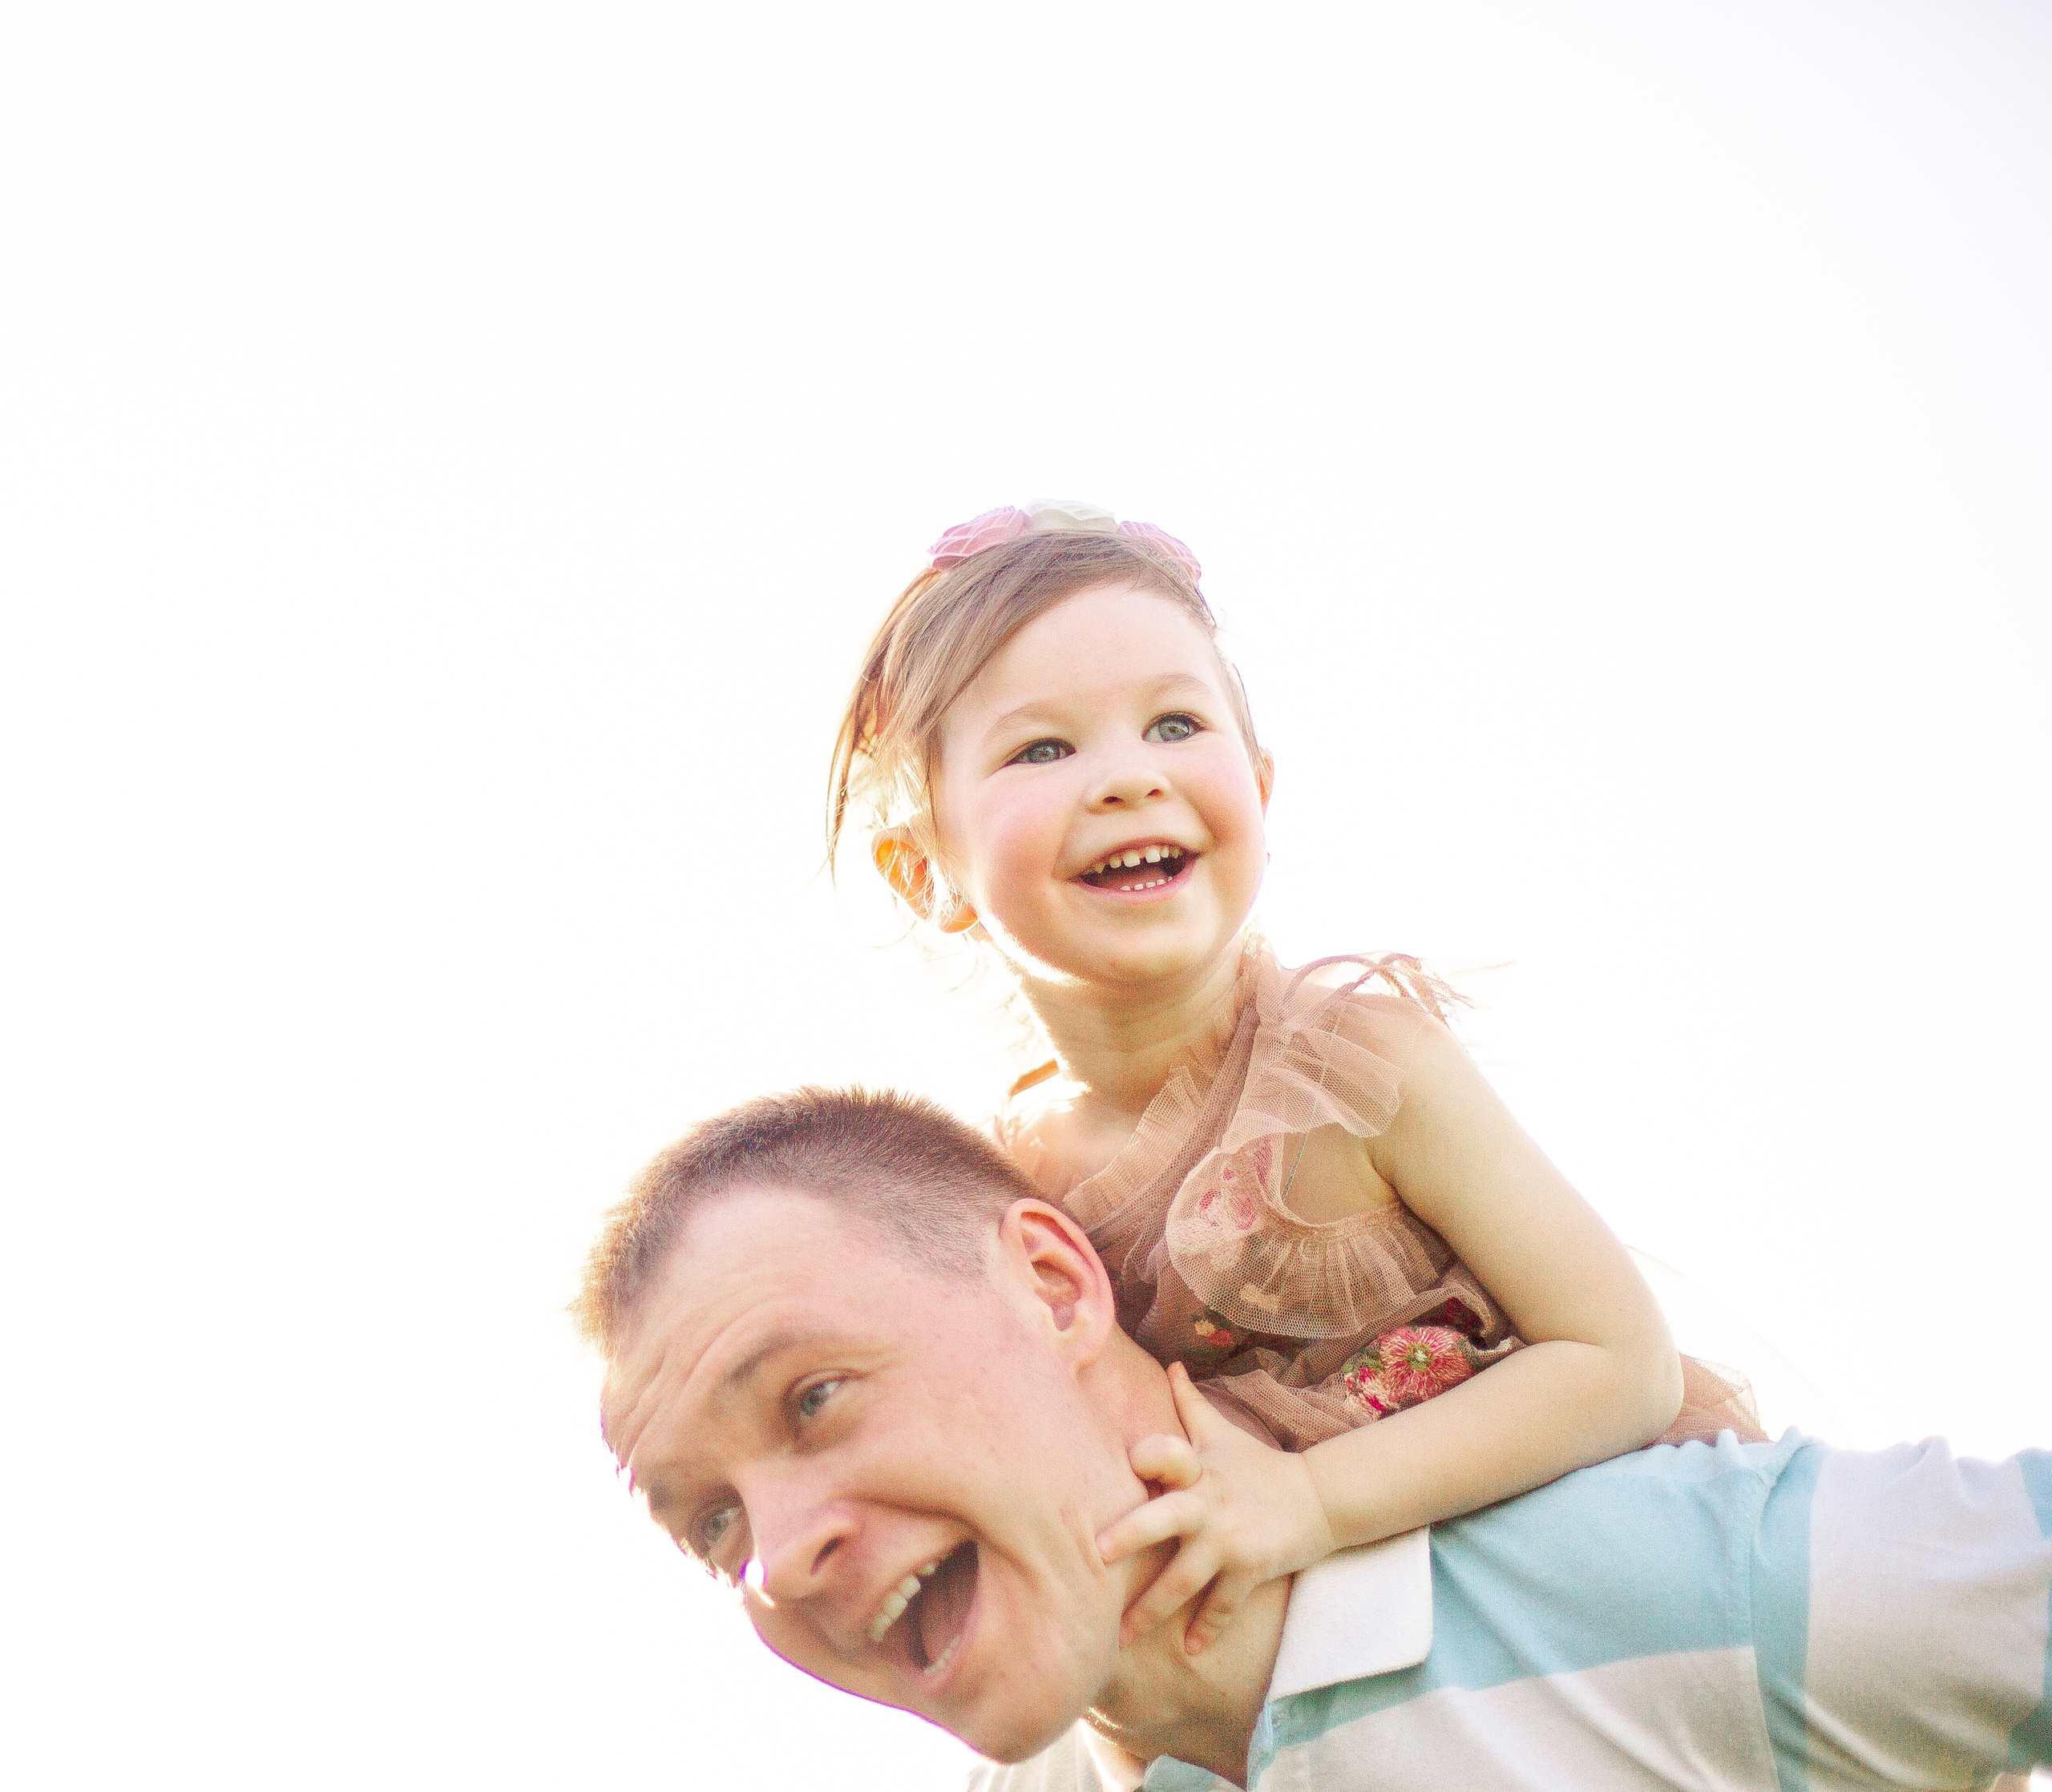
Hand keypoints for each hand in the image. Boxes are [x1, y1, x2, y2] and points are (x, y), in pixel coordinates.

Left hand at [1096, 1362, 1335, 1653]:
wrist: (1318, 1498)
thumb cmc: (1256, 1464)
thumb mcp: (1222, 1433)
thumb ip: (1189, 1404)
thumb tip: (1170, 1363)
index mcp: (1197, 1467)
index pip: (1168, 1453)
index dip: (1150, 1455)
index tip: (1128, 1462)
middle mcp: (1209, 1502)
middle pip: (1166, 1518)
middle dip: (1132, 1535)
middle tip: (1097, 1554)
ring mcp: (1230, 1539)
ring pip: (1184, 1578)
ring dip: (1152, 1609)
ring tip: (1121, 1638)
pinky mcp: (1251, 1569)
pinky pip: (1223, 1605)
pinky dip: (1207, 1627)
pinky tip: (1191, 1649)